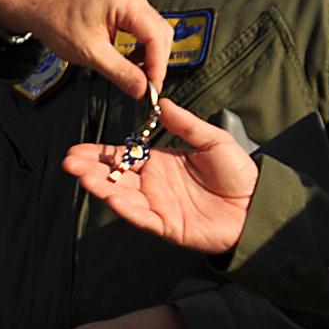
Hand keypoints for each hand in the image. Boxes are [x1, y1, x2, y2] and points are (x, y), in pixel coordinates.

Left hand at [0, 0, 171, 99]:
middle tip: (147, 88)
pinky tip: (130, 61)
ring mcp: (129, 1)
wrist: (38, 5)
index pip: (157, 37)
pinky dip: (141, 48)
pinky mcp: (123, 8)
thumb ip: (119, 72)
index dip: (158, 66)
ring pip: (154, 33)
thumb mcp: (89, 52)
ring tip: (137, 76)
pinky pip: (143, 30)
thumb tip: (141, 89)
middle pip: (161, 34)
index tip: (153, 87)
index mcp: (126, 2)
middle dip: (156, 63)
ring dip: (149, 56)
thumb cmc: (56, 19)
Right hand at [63, 97, 258, 253]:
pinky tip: (111, 197)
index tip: (78, 149)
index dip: (100, 154)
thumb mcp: (212, 139)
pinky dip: (126, 208)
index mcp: (161, 163)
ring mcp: (159, 206)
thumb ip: (185, 124)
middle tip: (70, 163)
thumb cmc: (238, 174)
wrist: (257, 205)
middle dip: (92, 170)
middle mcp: (155, 185)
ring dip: (102, 187)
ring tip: (82, 177)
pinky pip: (143, 217)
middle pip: (116, 176)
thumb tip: (161, 103)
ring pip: (124, 196)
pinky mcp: (168, 226)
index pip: (124, 157)